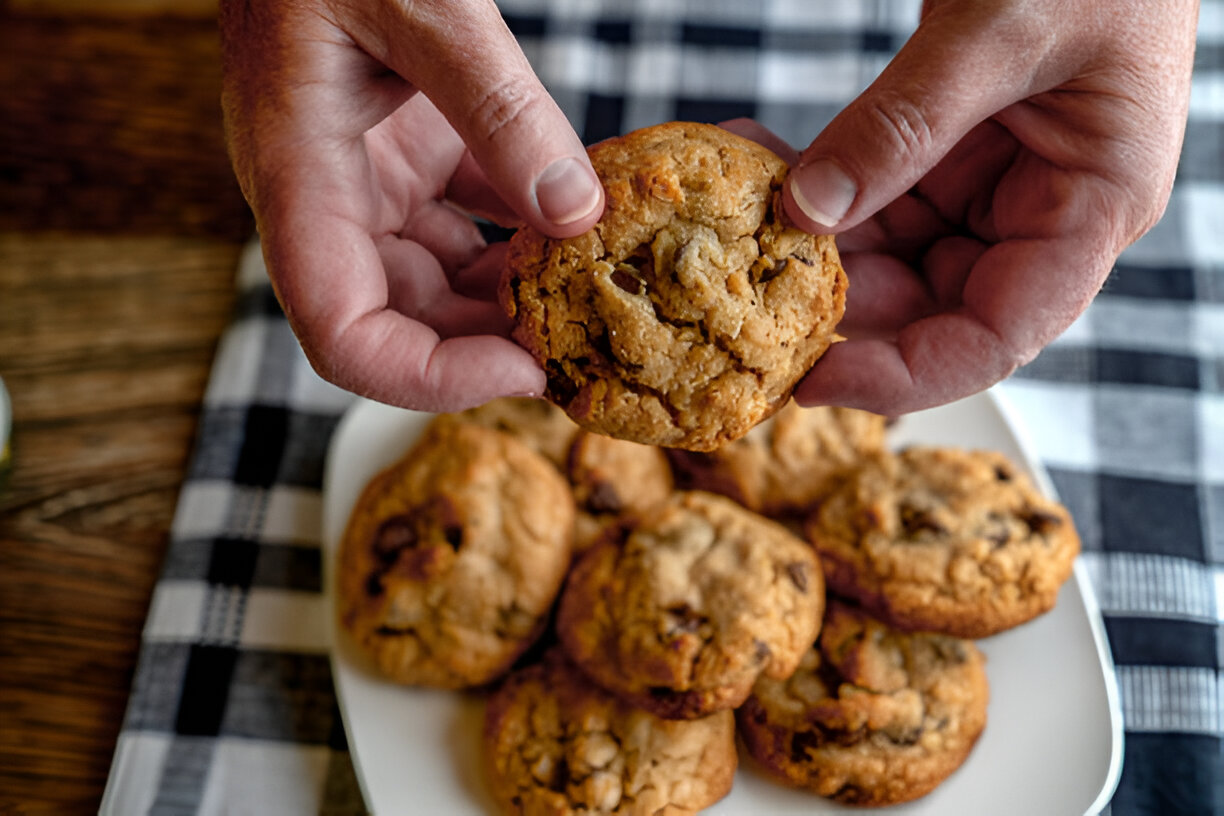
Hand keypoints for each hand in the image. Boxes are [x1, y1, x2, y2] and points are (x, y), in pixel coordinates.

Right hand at [218, 0, 603, 411]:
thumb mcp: (423, 4)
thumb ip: (499, 109)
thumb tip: (577, 214)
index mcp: (299, 178)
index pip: (343, 336)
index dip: (429, 378)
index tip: (523, 368)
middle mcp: (326, 198)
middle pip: (400, 324)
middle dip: (490, 346)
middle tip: (587, 342)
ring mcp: (365, 180)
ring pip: (435, 282)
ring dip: (511, 297)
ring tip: (593, 293)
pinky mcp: (405, 155)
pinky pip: (462, 225)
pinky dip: (518, 236)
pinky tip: (577, 229)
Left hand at [778, 0, 1197, 414]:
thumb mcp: (1001, 30)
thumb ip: (905, 124)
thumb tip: (809, 210)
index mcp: (1092, 209)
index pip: (996, 337)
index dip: (903, 374)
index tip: (813, 381)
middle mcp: (1041, 212)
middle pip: (930, 304)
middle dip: (838, 302)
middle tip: (750, 292)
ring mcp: (991, 183)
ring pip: (890, 255)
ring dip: (811, 240)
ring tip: (741, 207)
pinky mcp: (947, 152)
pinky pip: (874, 195)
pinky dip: (817, 185)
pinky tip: (760, 162)